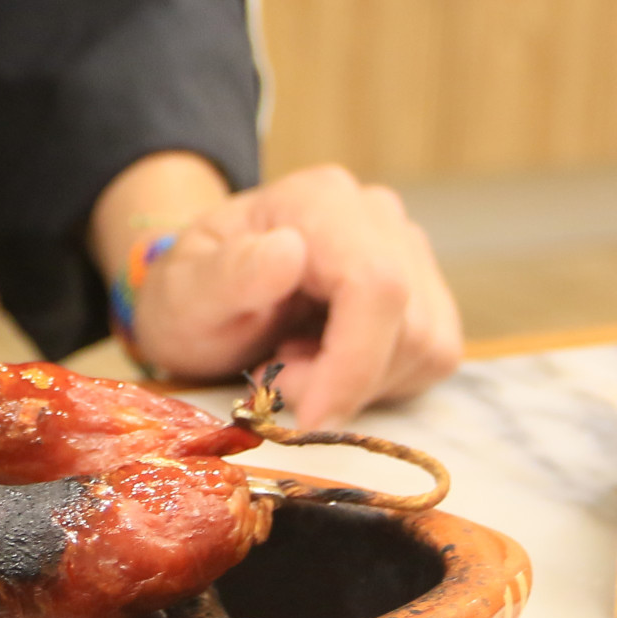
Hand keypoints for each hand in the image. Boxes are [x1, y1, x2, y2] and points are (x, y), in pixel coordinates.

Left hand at [93, 158, 461, 428]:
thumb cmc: (192, 295)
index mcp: (317, 202)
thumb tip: (289, 252)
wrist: (206, 296)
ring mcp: (408, 251)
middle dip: (345, 378)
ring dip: (360, 382)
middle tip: (277, 378)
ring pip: (426, 346)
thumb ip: (229, 274)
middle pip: (408, 323)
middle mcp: (376, 216)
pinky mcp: (425, 293)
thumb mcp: (185, 292)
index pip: (375, 284)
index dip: (354, 362)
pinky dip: (380, 381)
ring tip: (294, 360)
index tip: (310, 416)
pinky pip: (431, 356)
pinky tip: (326, 361)